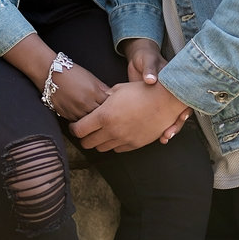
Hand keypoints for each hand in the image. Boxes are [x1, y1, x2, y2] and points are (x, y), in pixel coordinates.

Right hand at [46, 62, 111, 120]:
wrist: (51, 74)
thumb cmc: (71, 73)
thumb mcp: (91, 77)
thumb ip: (103, 88)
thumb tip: (113, 96)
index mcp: (94, 93)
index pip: (109, 105)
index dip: (111, 106)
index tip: (112, 106)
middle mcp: (85, 103)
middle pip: (100, 115)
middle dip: (103, 114)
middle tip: (105, 114)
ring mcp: (75, 110)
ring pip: (89, 122)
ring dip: (92, 119)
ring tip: (94, 116)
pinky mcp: (66, 115)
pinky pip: (78, 122)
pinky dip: (81, 120)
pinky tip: (83, 115)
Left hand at [71, 80, 189, 152]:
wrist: (165, 99)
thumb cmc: (141, 90)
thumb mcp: (117, 89)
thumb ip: (103, 100)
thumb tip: (97, 105)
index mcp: (104, 115)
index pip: (79, 130)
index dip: (73, 129)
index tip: (73, 126)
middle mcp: (112, 130)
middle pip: (88, 143)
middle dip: (83, 138)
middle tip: (85, 131)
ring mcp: (124, 139)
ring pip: (102, 148)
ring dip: (98, 142)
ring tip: (100, 133)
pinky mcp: (135, 144)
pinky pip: (118, 150)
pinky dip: (113, 144)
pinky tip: (115, 135)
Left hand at [121, 38, 190, 142]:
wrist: (139, 60)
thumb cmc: (147, 58)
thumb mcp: (149, 61)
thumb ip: (150, 70)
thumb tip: (151, 80)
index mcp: (175, 83)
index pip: (185, 98)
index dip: (185, 109)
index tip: (182, 116)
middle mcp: (172, 94)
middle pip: (179, 112)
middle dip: (176, 124)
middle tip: (170, 133)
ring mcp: (162, 101)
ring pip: (169, 118)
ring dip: (168, 128)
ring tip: (165, 137)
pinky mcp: (152, 105)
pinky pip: (157, 118)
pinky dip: (157, 127)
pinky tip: (155, 135)